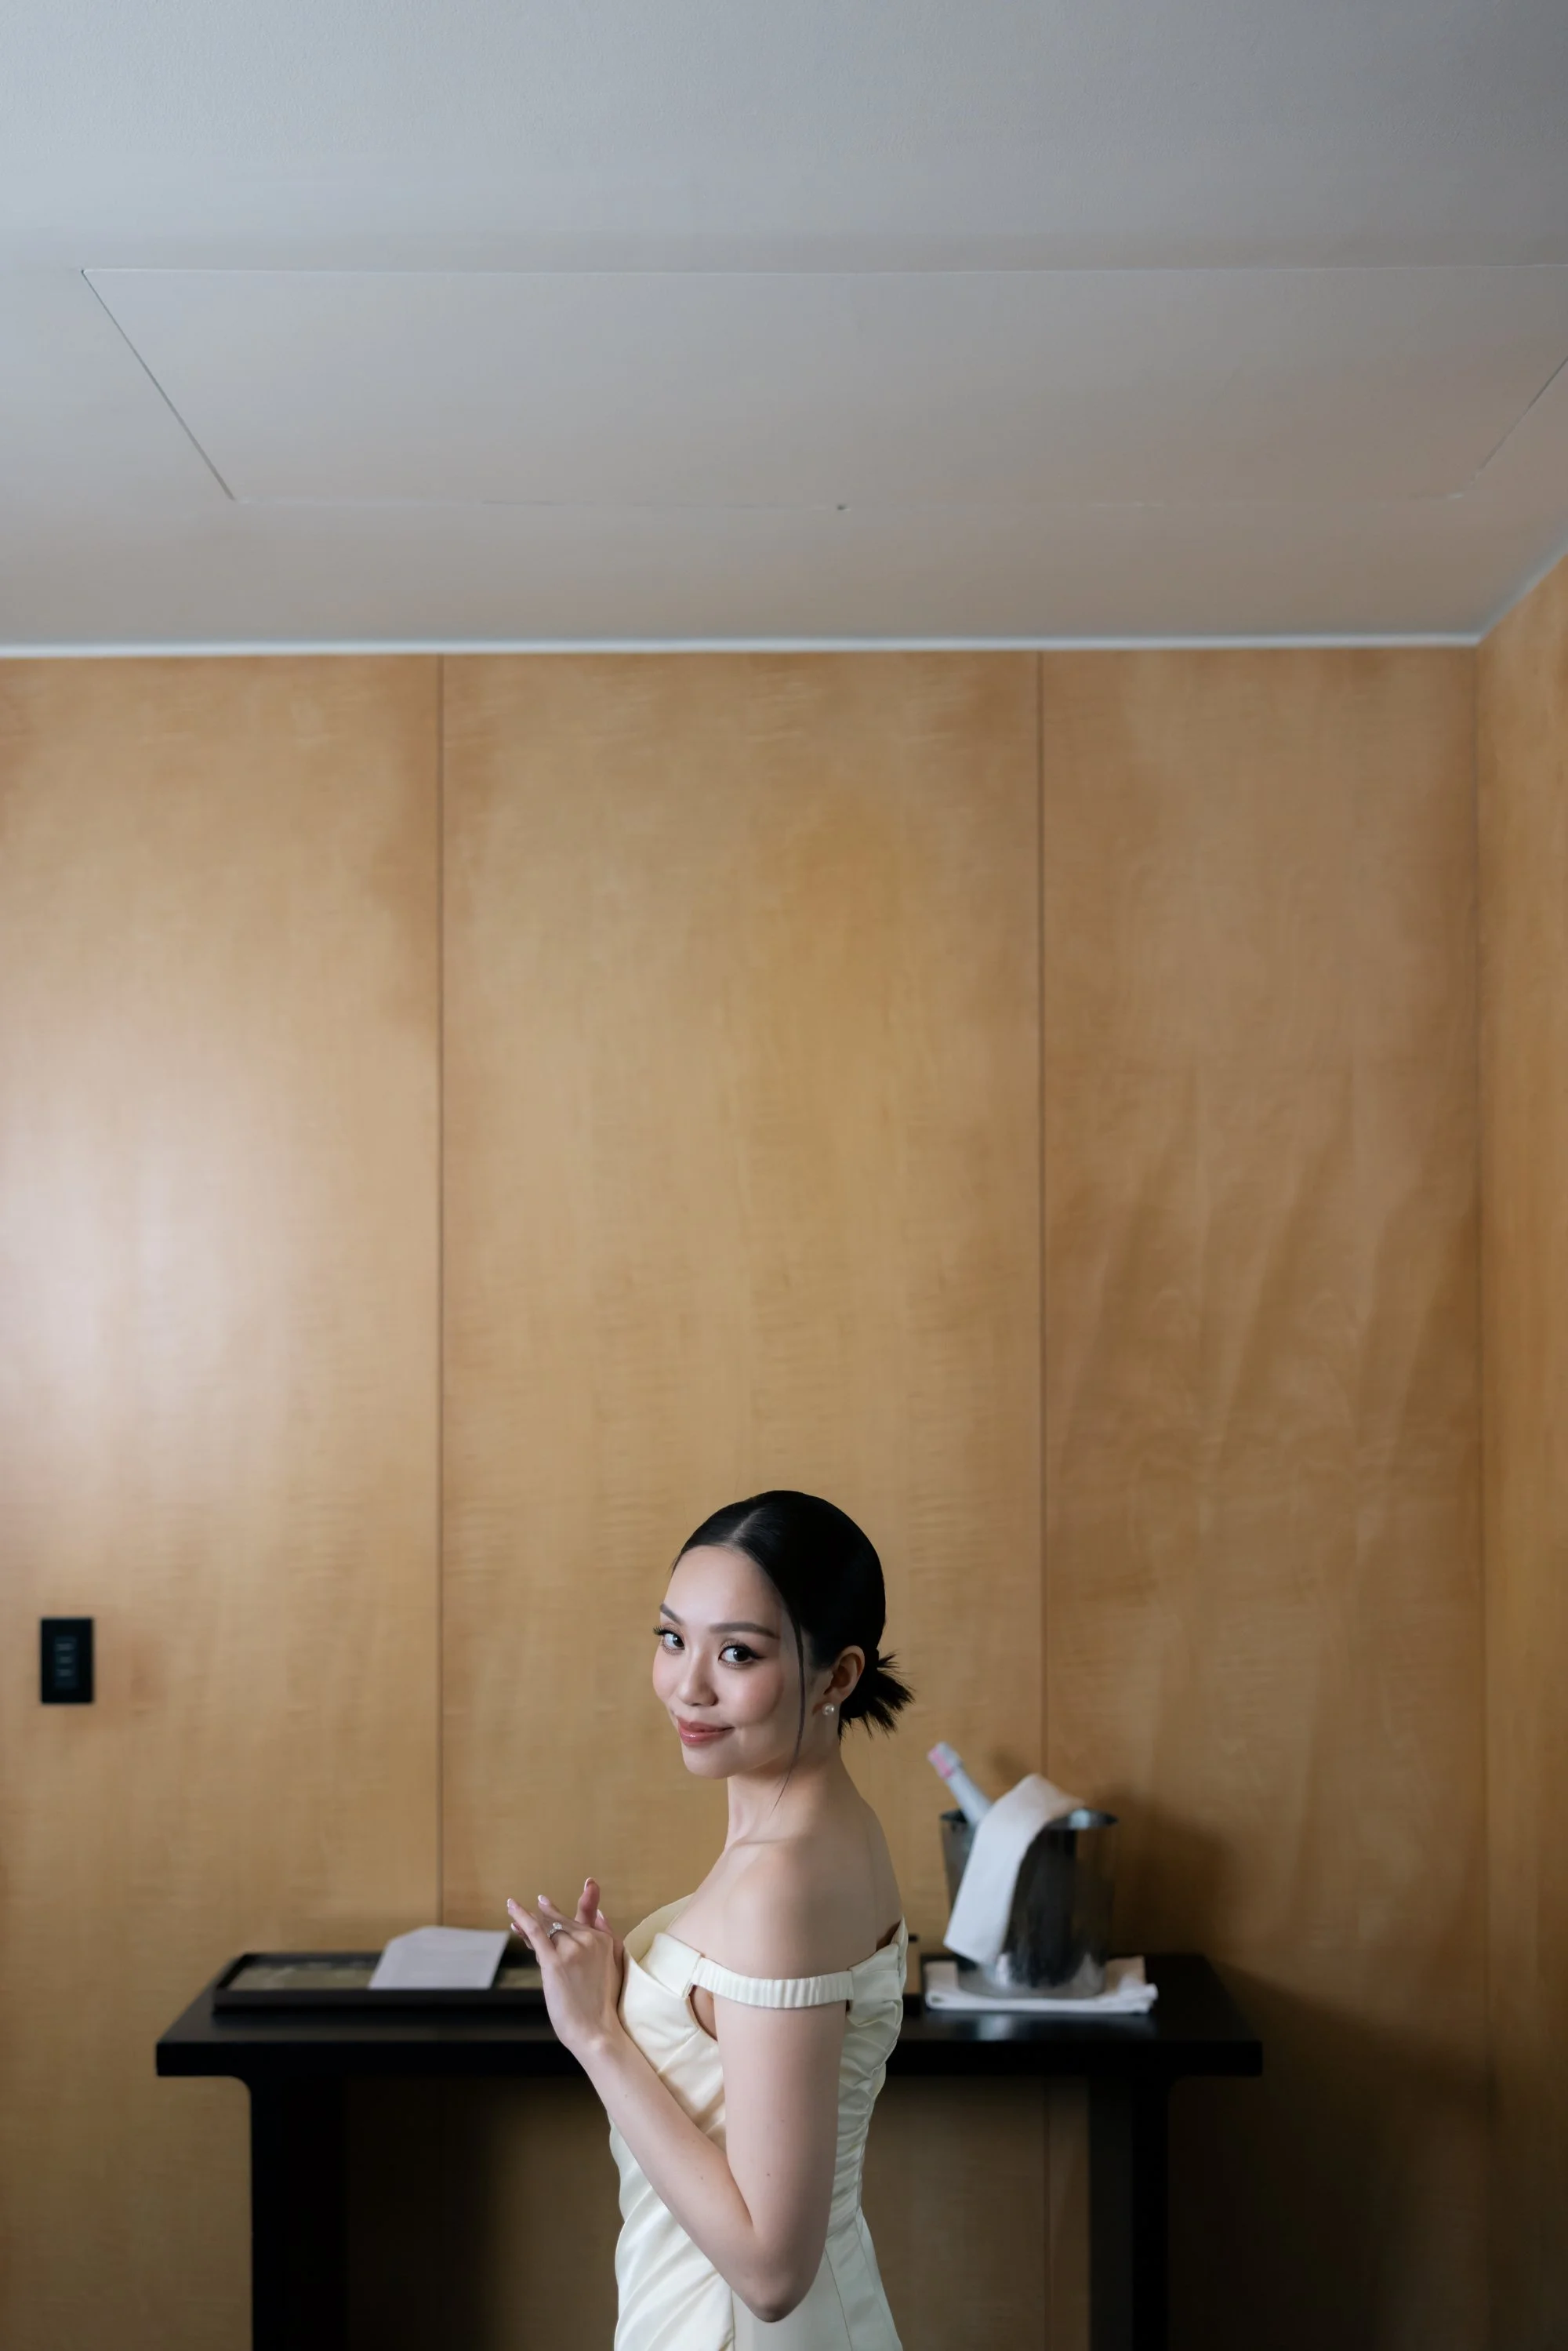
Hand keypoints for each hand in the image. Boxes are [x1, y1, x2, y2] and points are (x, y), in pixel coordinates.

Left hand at [506, 1878, 624, 2060]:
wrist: (596, 2032)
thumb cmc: (602, 2005)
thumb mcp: (614, 1965)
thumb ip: (606, 1936)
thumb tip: (599, 1913)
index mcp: (605, 1940)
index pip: (577, 1920)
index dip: (564, 1913)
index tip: (566, 1892)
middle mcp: (589, 1939)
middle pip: (559, 1925)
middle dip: (543, 1926)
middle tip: (521, 1921)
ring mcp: (572, 1949)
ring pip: (547, 1933)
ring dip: (531, 1931)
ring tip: (514, 1923)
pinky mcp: (554, 1962)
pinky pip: (536, 1932)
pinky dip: (523, 1917)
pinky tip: (512, 1906)